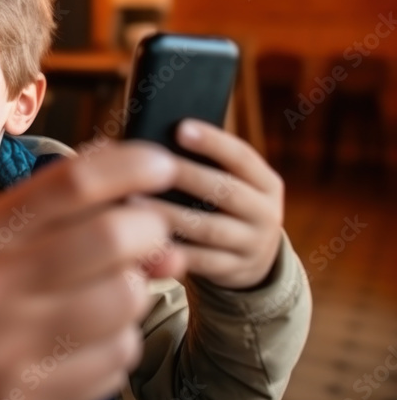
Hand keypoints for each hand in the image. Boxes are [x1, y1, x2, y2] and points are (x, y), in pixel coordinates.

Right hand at [0, 142, 185, 399]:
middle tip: (147, 240)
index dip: (131, 166)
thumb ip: (54, 222)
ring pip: (125, 302)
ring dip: (133, 296)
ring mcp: (6, 347)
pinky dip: (116, 348)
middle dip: (149, 233)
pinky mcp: (25, 399)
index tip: (162, 164)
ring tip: (105, 300)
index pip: (70, 184)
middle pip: (112, 237)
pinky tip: (85, 345)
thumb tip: (147, 212)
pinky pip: (116, 361)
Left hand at [136, 119, 283, 290]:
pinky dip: (170, 249)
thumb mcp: (233, 183)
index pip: (242, 156)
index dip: (212, 142)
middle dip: (185, 176)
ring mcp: (252, 246)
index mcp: (266, 183)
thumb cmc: (225, 205)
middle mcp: (266, 213)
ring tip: (134, 201)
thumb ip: (205, 163)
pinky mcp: (233, 271)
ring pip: (208, 228)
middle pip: (225, 191)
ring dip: (169, 214)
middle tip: (147, 166)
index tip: (180, 128)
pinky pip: (198, 261)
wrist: (255, 259)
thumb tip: (154, 143)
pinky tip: (142, 237)